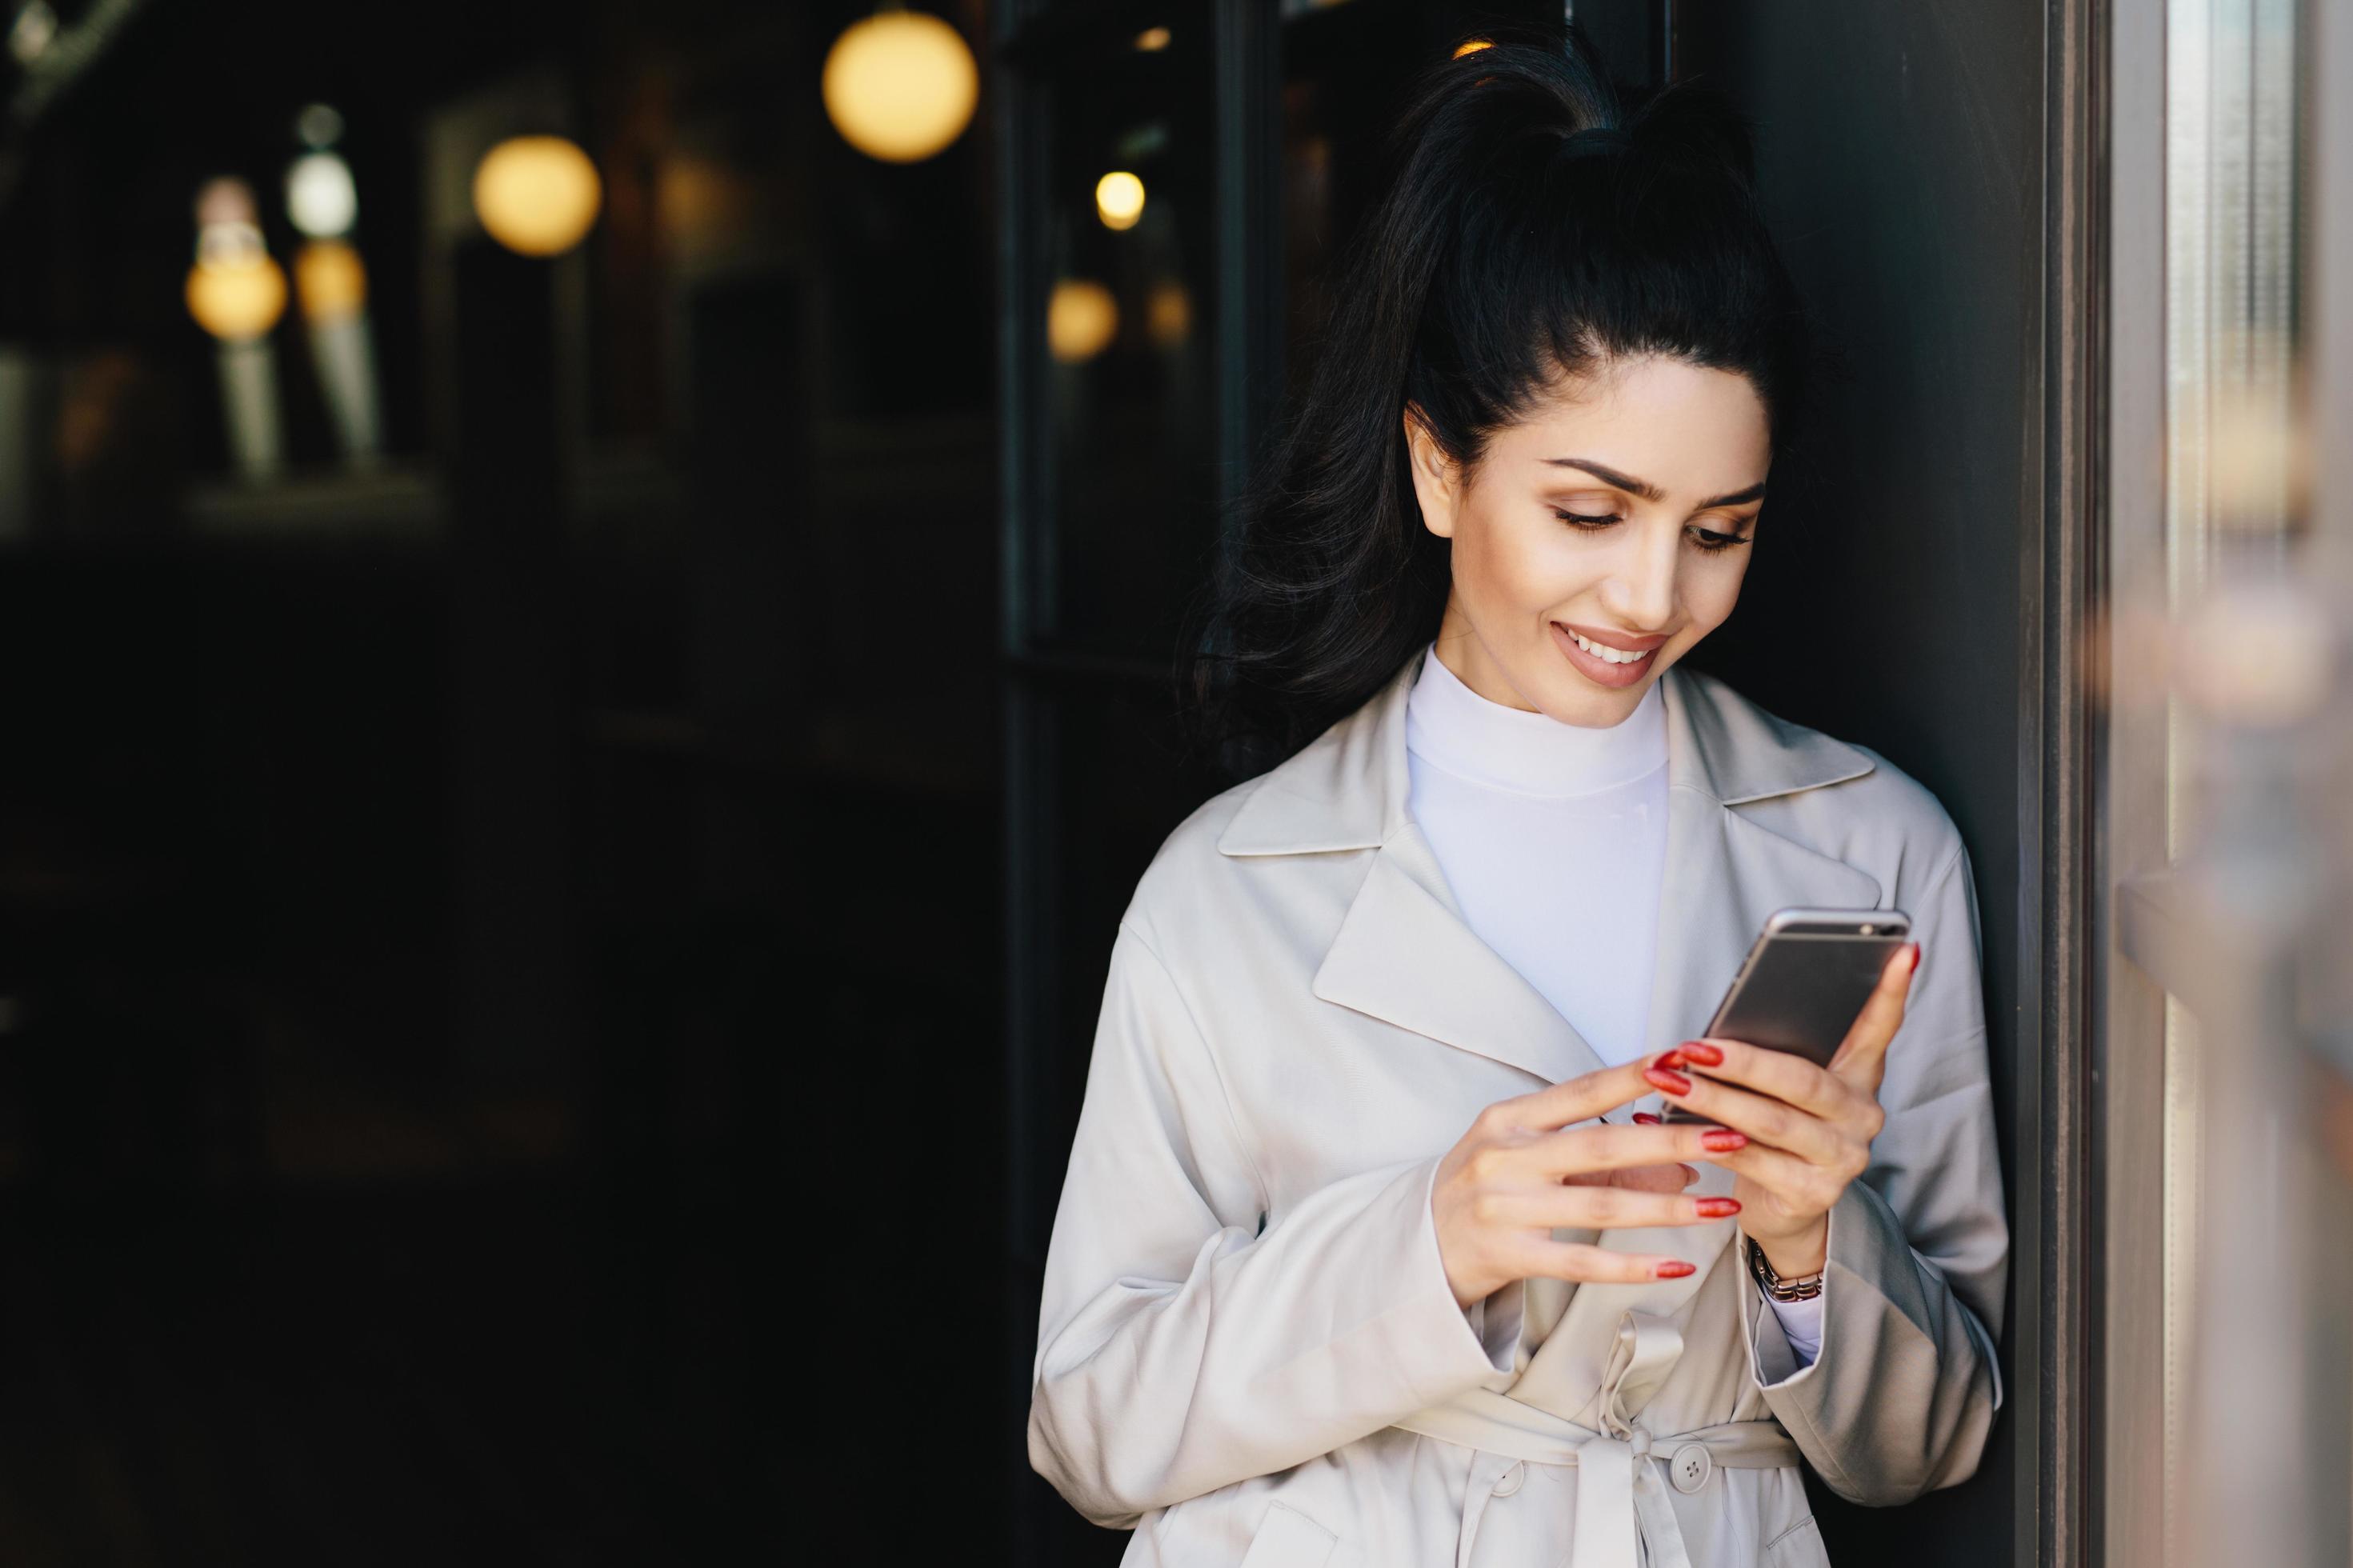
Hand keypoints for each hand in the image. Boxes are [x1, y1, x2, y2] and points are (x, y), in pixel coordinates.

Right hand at [1432, 1055, 1753, 1309]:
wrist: (1417, 1245)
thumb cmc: (1483, 1189)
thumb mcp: (1528, 1157)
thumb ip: (1601, 1159)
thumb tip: (1681, 1167)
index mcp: (1509, 1120)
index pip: (1583, 1091)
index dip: (1637, 1077)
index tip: (1686, 1064)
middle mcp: (1505, 1158)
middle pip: (1601, 1145)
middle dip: (1671, 1142)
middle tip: (1728, 1138)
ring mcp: (1505, 1208)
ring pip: (1601, 1206)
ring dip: (1668, 1207)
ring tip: (1722, 1205)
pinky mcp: (1510, 1255)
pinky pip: (1584, 1263)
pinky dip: (1635, 1265)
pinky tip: (1678, 1264)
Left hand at [1642, 940, 1921, 1277]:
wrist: (1781, 1208)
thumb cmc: (1774, 1133)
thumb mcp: (1781, 1090)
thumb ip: (1772, 1057)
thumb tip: (1718, 1031)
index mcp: (1858, 1076)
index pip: (1879, 1028)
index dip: (1891, 992)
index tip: (1903, 951)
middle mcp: (1861, 1115)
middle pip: (1802, 1079)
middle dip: (1741, 1062)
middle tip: (1692, 1047)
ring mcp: (1843, 1157)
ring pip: (1771, 1121)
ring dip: (1712, 1100)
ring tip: (1669, 1080)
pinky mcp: (1815, 1193)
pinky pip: (1754, 1161)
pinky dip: (1711, 1143)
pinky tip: (1678, 1128)